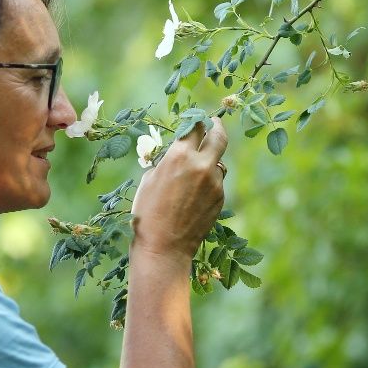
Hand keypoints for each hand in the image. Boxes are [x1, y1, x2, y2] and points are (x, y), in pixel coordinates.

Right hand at [130, 117, 227, 258]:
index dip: (196, 121)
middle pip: (219, 136)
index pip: (195, 126)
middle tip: (215, 123)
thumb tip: (178, 153)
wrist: (164, 247)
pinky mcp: (220, 198)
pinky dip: (208, 183)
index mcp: (179, 156)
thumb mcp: (149, 179)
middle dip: (217, 127)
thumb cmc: (147, 213)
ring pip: (218, 163)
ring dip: (209, 161)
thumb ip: (168, 161)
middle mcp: (201, 165)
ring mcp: (214, 183)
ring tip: (195, 171)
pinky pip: (216, 183)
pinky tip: (193, 196)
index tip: (196, 120)